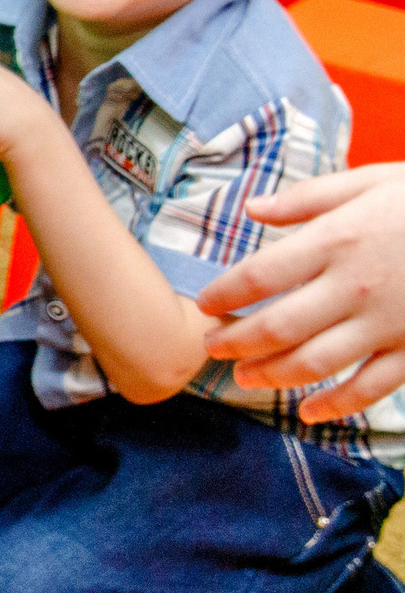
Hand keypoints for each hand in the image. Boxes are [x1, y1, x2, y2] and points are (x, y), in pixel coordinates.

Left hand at [198, 163, 404, 420]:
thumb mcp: (373, 181)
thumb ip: (310, 198)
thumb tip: (252, 208)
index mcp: (337, 240)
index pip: (259, 276)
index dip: (223, 295)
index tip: (205, 304)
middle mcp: (354, 286)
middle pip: (276, 326)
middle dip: (235, 342)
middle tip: (211, 347)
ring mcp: (386, 322)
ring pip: (313, 362)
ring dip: (271, 375)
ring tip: (244, 377)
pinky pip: (371, 386)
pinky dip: (337, 404)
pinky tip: (309, 411)